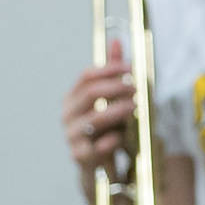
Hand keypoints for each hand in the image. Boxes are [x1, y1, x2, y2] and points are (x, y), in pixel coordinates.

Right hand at [62, 38, 137, 175]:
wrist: (98, 164)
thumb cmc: (105, 128)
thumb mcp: (110, 99)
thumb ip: (112, 71)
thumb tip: (117, 40)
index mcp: (72, 98)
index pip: (87, 76)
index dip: (109, 69)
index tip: (131, 68)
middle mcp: (68, 114)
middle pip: (90, 93)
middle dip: (116, 88)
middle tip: (136, 88)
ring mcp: (71, 135)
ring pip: (95, 118)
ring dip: (118, 110)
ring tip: (136, 106)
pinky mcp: (79, 156)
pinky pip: (95, 146)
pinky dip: (111, 140)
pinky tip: (121, 136)